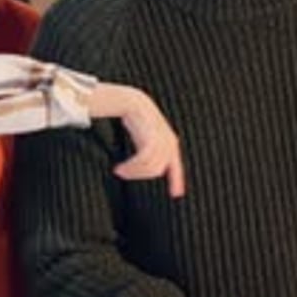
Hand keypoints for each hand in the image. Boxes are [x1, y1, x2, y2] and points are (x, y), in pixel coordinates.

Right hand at [89, 83, 184, 197]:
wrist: (133, 102)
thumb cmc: (138, 121)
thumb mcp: (146, 136)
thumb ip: (149, 148)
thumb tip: (144, 163)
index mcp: (171, 144)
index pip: (176, 166)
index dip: (177, 180)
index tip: (176, 194)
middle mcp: (169, 143)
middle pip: (157, 169)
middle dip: (138, 175)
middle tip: (121, 174)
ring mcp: (161, 140)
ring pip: (150, 167)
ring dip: (133, 172)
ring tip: (119, 170)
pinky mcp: (152, 137)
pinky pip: (143, 160)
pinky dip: (131, 167)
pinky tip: (119, 167)